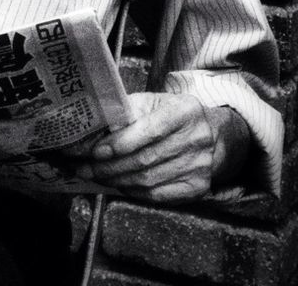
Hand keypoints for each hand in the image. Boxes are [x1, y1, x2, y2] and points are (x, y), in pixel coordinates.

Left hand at [67, 93, 249, 202]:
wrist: (213, 135)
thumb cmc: (173, 114)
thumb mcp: (155, 102)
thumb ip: (128, 111)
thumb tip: (96, 128)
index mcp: (185, 111)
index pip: (149, 130)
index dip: (120, 143)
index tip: (95, 151)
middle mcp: (196, 140)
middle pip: (145, 159)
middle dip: (110, 166)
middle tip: (85, 168)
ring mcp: (199, 167)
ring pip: (149, 180)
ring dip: (117, 180)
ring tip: (96, 176)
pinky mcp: (197, 188)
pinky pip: (158, 195)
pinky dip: (134, 191)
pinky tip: (118, 184)